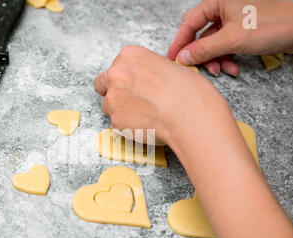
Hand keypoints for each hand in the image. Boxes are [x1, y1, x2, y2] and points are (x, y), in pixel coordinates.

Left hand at [94, 45, 227, 147]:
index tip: (136, 84)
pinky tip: (144, 125)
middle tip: (133, 100)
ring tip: (142, 114)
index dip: (127, 77)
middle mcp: (116, 74)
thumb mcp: (171, 67)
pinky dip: (127, 126)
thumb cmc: (188, 91)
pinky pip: (116, 123)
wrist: (188, 115)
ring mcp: (113, 98)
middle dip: (115, 91)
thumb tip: (148, 81)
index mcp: (130, 55)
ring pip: (108, 105)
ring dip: (120, 109)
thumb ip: (150, 71)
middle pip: (103, 83)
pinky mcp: (115, 120)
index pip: (117, 65)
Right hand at [167, 0, 292, 76]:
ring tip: (221, 71)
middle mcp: (224, 9)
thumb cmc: (272, 25)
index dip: (180, 42)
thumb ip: (204, 49)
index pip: (189, 23)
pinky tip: (232, 69)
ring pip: (213, 43)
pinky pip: (226, 47)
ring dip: (215, 59)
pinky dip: (227, 59)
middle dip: (200, 53)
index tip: (172, 59)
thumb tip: (182, 58)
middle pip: (200, 33)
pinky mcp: (242, 32)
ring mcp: (233, 21)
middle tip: (195, 68)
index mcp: (218, 2)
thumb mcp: (232, 39)